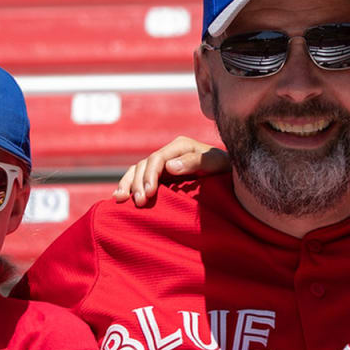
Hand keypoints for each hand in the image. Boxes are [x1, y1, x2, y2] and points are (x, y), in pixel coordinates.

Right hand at [112, 136, 227, 205]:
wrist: (230, 177)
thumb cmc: (226, 169)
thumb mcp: (215, 163)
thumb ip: (194, 161)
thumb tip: (169, 166)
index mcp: (179, 146)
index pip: (157, 158)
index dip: (150, 175)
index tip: (149, 193)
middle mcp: (168, 153)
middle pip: (144, 165)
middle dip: (138, 183)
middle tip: (139, 202)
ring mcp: (162, 165)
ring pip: (136, 170)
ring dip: (128, 184)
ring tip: (122, 200)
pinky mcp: (159, 177)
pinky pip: (138, 178)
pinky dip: (127, 186)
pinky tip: (119, 198)